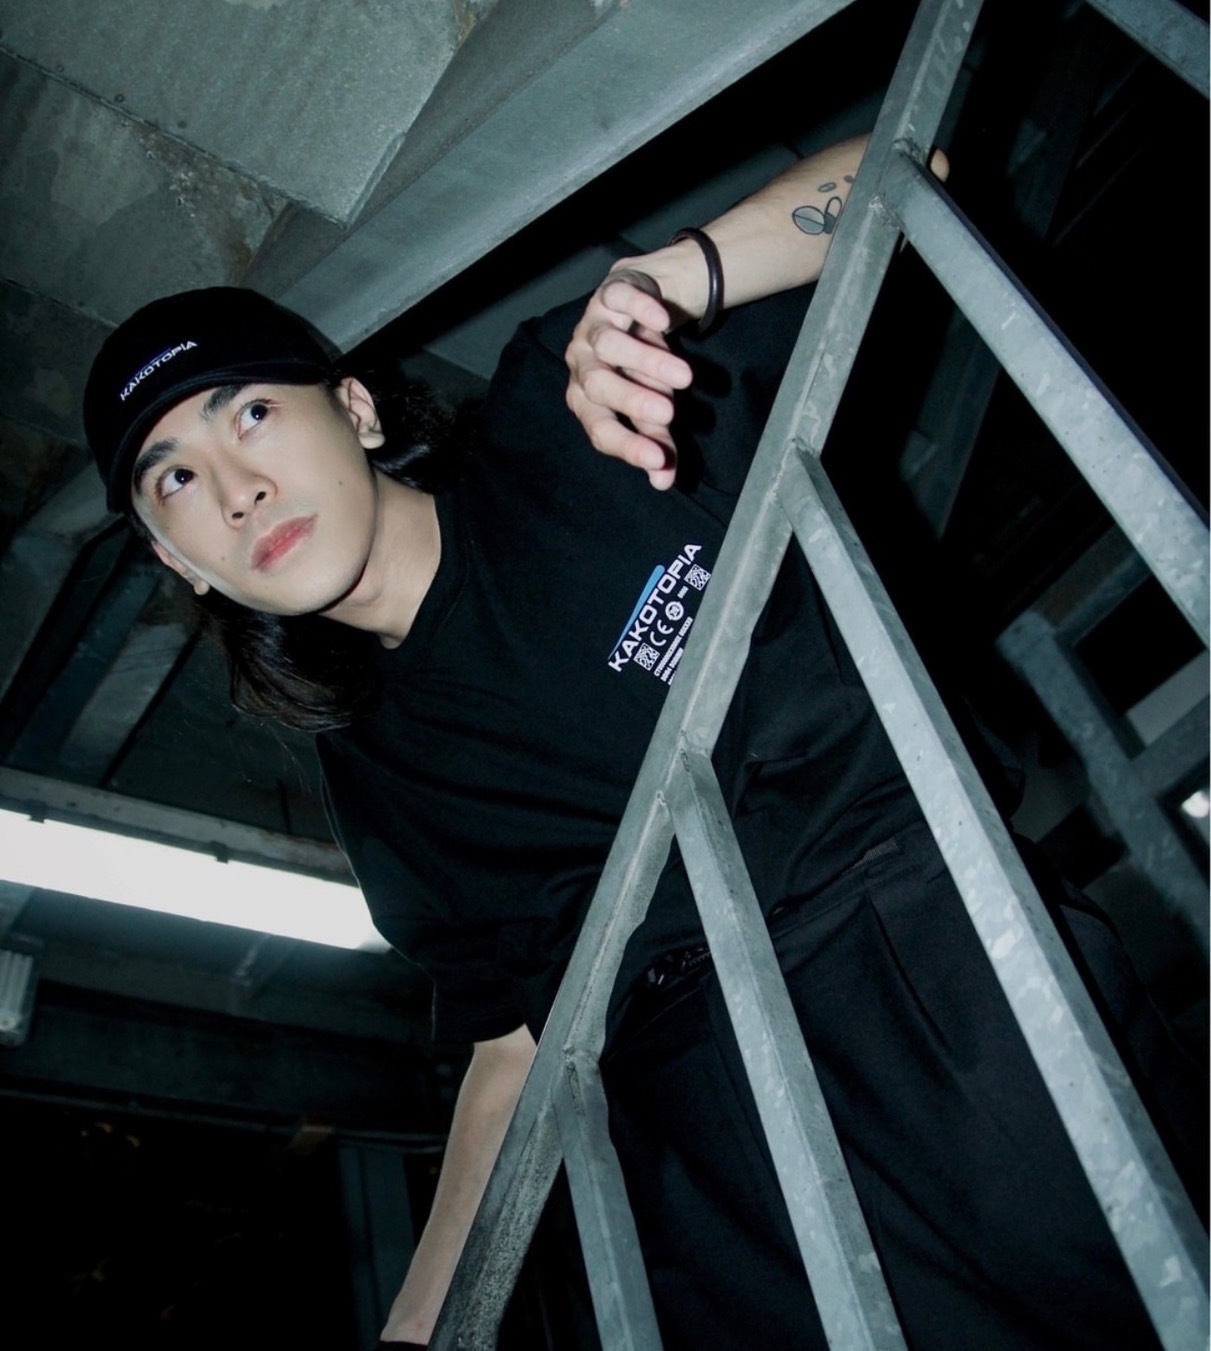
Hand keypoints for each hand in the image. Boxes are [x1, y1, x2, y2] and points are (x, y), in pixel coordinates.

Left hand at [564, 267, 694, 489]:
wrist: (642, 310)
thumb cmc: (640, 371)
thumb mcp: (653, 408)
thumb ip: (657, 442)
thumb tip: (663, 481)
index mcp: (587, 400)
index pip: (601, 429)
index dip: (627, 446)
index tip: (659, 460)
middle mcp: (582, 365)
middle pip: (597, 385)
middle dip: (632, 401)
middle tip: (668, 414)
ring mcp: (593, 327)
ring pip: (609, 344)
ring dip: (646, 361)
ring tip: (684, 378)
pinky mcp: (610, 294)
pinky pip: (619, 299)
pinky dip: (640, 310)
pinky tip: (663, 322)